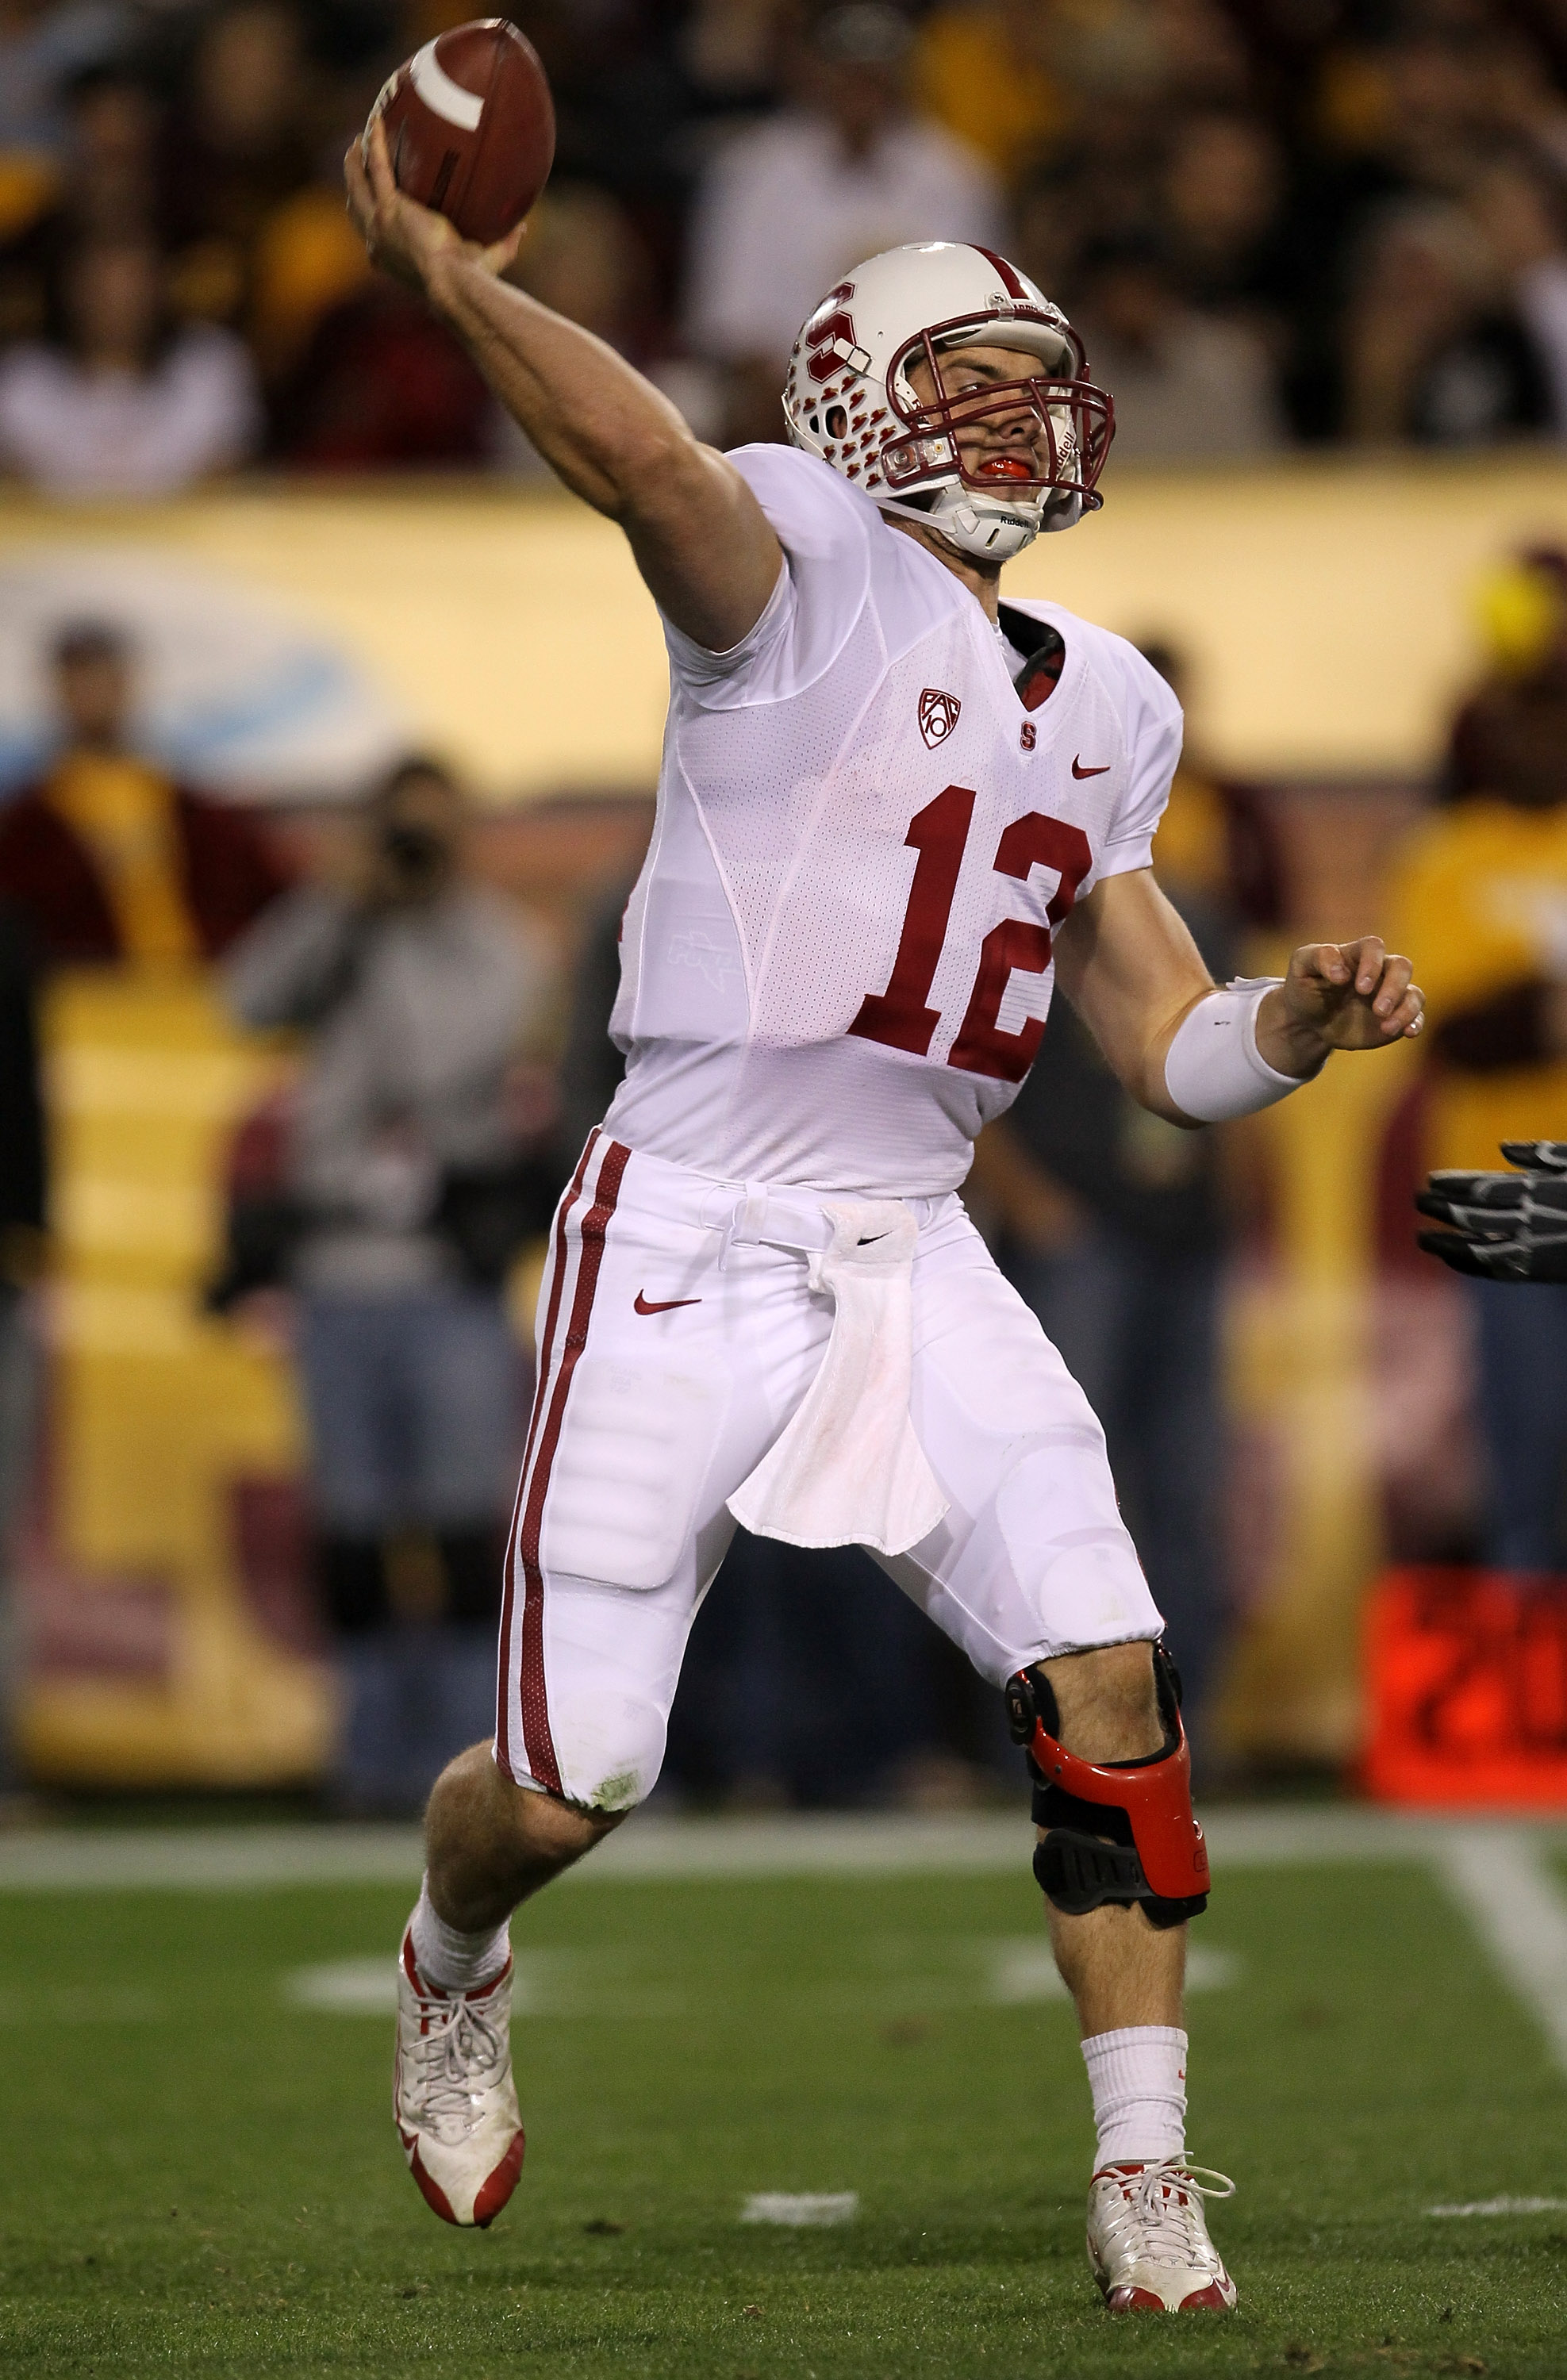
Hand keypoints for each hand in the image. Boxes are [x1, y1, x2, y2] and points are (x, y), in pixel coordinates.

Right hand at [343, 114, 523, 293]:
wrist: (454, 284)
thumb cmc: (469, 281)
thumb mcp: (485, 261)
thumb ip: (502, 245)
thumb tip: (521, 227)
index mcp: (390, 258)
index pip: (375, 236)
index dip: (371, 218)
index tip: (376, 203)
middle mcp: (378, 243)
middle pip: (357, 207)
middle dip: (355, 182)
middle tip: (358, 160)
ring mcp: (379, 225)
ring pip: (358, 184)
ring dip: (355, 160)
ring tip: (360, 138)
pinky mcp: (388, 209)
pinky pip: (378, 167)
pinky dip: (376, 142)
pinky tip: (378, 120)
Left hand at [1256, 937, 1424, 1076]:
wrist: (1308, 1021)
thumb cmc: (1305, 988)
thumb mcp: (1301, 967)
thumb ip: (1319, 958)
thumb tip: (1342, 973)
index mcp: (1357, 955)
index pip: (1374, 947)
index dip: (1372, 964)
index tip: (1360, 988)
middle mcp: (1379, 971)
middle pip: (1402, 967)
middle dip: (1394, 988)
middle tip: (1377, 1010)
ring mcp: (1390, 994)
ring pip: (1414, 993)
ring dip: (1406, 1010)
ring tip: (1386, 1026)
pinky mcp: (1395, 1016)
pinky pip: (1416, 1016)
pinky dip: (1415, 1022)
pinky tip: (1408, 1033)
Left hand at [1416, 1142, 1566, 1282]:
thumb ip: (1545, 1154)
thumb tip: (1503, 1148)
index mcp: (1538, 1191)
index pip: (1485, 1187)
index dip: (1455, 1184)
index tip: (1431, 1180)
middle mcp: (1530, 1220)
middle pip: (1474, 1216)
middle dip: (1443, 1208)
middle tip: (1418, 1200)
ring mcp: (1531, 1248)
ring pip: (1478, 1248)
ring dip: (1446, 1244)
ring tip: (1421, 1239)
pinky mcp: (1535, 1271)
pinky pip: (1495, 1271)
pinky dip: (1469, 1265)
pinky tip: (1448, 1259)